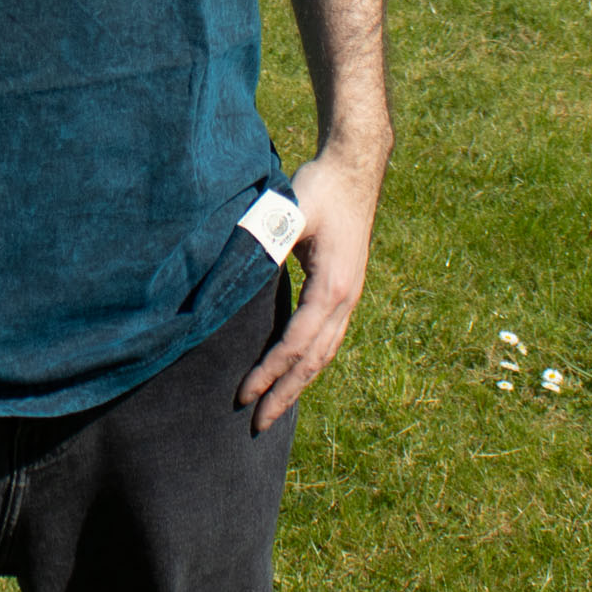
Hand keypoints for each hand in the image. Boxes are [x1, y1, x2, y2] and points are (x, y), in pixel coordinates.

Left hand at [237, 150, 384, 432]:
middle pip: (314, 361)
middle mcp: (346, 300)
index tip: (243, 394)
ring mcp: (350, 296)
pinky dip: (310, 362)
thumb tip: (237, 277)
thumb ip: (268, 244)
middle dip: (285, 394)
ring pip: (324, 354)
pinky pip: (328, 337)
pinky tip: (295, 371)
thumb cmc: (320, 187)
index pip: (295, 344)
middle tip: (257, 424)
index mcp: (331, 288)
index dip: (269, 372)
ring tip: (275, 409)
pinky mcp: (345, 289)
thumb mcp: (290, 212)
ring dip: (299, 383)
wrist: (354, 167)